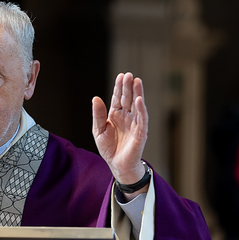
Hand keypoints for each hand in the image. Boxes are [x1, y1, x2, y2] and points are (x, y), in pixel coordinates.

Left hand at [92, 73, 148, 189]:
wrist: (116, 165)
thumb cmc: (108, 148)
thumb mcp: (98, 130)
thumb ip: (98, 114)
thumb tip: (96, 97)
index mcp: (115, 114)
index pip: (117, 97)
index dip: (119, 87)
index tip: (121, 76)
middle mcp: (126, 116)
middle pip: (127, 98)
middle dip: (128, 86)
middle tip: (129, 74)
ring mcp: (134, 123)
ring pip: (136, 105)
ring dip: (137, 94)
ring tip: (137, 81)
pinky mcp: (141, 132)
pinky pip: (142, 119)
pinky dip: (141, 109)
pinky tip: (140, 100)